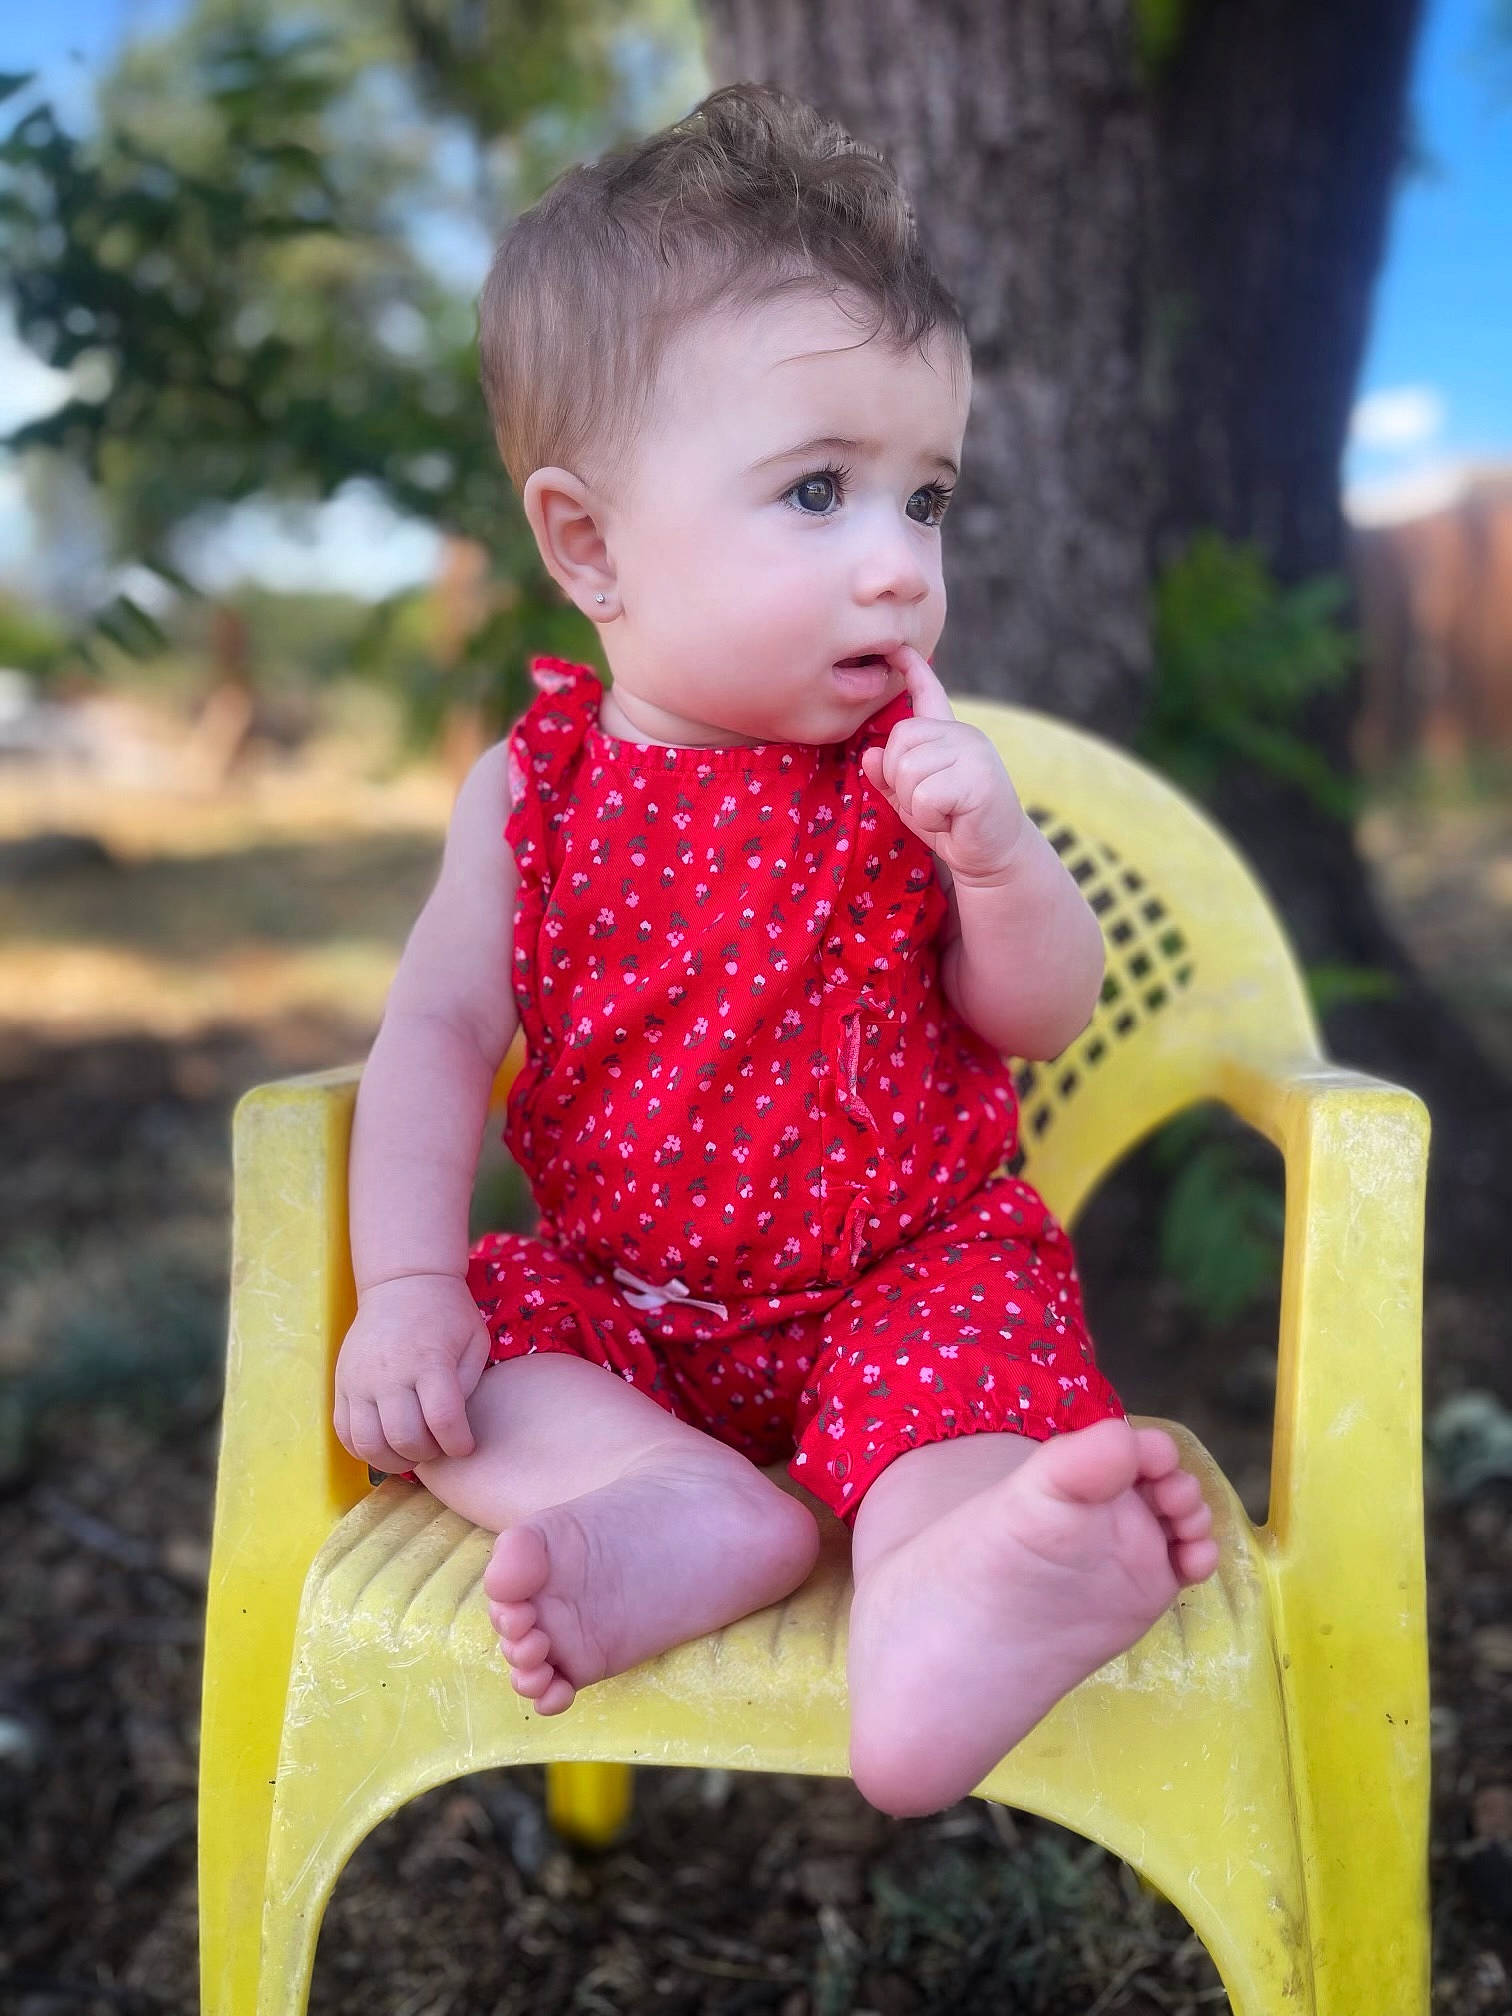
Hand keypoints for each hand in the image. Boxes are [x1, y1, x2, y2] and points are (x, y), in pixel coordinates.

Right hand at [334, 1273, 492, 1470]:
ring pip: (368, 1443)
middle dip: (427, 1454)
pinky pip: (344, 1433)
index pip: (443, 1419)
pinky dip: (364, 1450)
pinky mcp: (341, 1385)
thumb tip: (452, 1426)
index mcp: (429, 1360)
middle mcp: (389, 1373)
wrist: (401, 1284)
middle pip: (403, 1438)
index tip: (465, 1445)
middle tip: (438, 1445)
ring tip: (411, 1450)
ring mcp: (359, 1381)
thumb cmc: (447, 1314)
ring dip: (393, 1460)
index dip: (458, 1444)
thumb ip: (468, 1385)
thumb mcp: (475, 1341)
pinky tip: (385, 1444)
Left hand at [859, 647, 1027, 884]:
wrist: (993, 856)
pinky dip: (929, 817)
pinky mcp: (978, 779)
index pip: (928, 694)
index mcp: (947, 734)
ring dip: (915, 803)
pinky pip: (924, 796)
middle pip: (898, 742)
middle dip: (900, 780)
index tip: (897, 649)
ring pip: (907, 771)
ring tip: (944, 812)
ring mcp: (973, 752)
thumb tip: (869, 755)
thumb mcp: (911, 799)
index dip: (912, 670)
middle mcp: (962, 734)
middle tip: (931, 802)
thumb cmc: (952, 824)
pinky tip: (952, 821)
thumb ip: (889, 775)